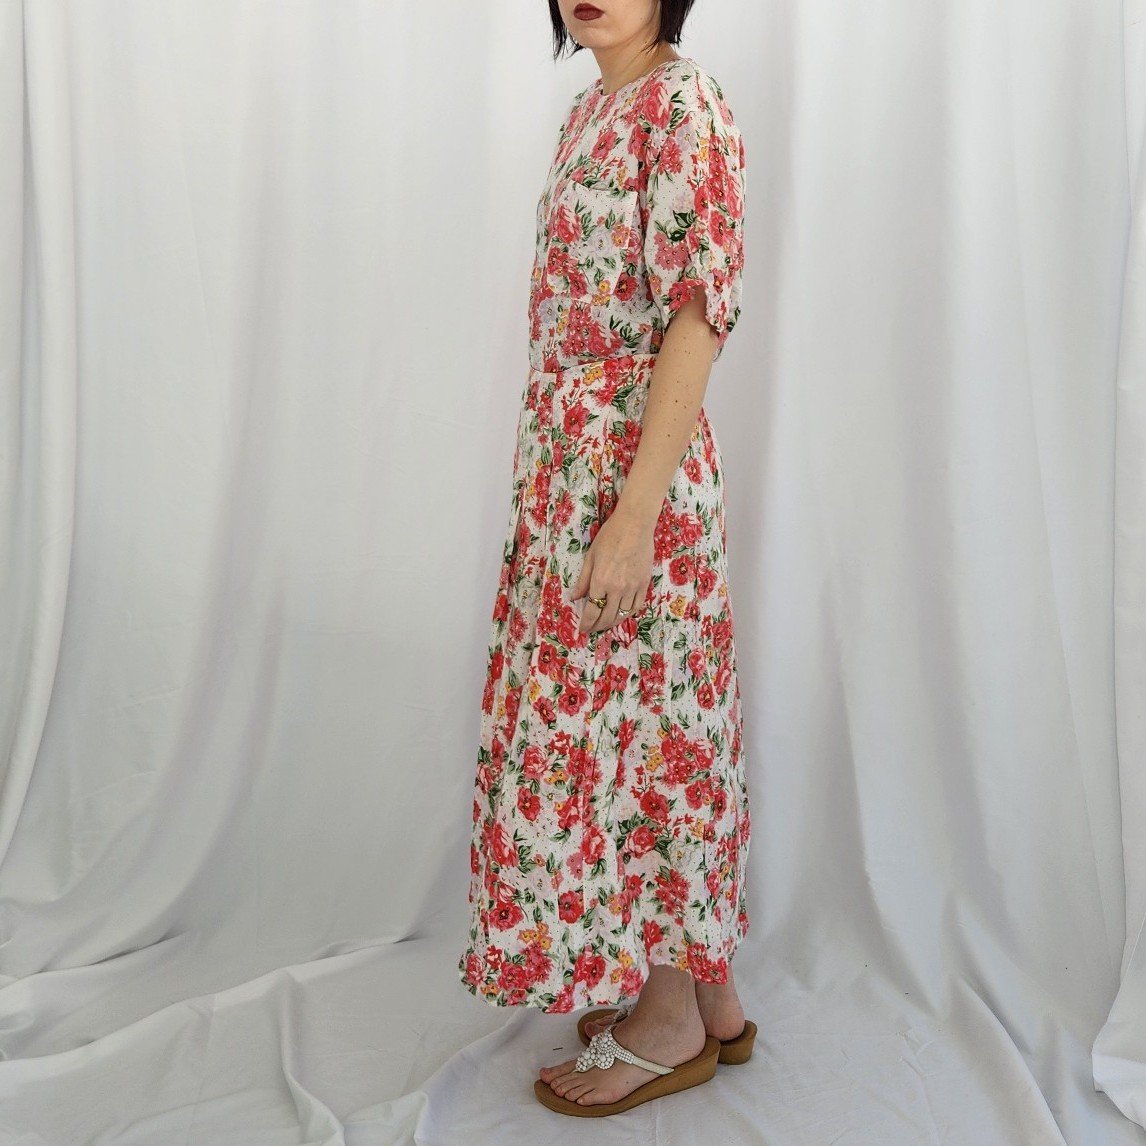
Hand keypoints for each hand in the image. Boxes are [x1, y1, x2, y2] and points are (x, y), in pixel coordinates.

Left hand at [570, 507, 654, 635]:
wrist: (635, 525)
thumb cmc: (609, 537)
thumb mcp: (590, 557)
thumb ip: (583, 581)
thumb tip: (574, 598)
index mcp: (600, 581)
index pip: (592, 611)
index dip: (586, 623)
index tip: (583, 628)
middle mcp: (617, 588)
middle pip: (607, 617)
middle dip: (597, 626)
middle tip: (592, 629)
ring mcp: (633, 587)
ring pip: (622, 615)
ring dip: (612, 623)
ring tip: (605, 624)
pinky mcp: (644, 584)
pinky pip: (636, 606)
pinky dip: (628, 614)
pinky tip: (622, 615)